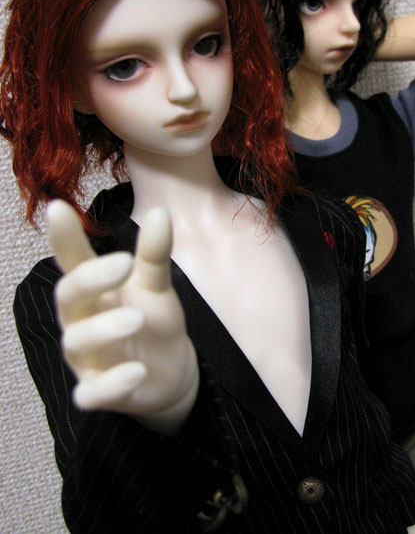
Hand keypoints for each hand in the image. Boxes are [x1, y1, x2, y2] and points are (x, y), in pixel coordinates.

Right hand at [48, 200, 197, 428]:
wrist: (170, 370)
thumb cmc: (153, 319)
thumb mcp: (156, 285)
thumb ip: (154, 253)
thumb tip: (159, 212)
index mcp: (94, 289)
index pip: (72, 261)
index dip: (63, 237)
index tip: (58, 208)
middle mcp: (82, 320)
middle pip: (69, 297)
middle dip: (91, 280)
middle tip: (123, 264)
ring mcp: (87, 357)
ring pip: (78, 342)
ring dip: (105, 329)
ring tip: (138, 319)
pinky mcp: (99, 391)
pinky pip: (92, 392)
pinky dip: (111, 385)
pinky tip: (137, 371)